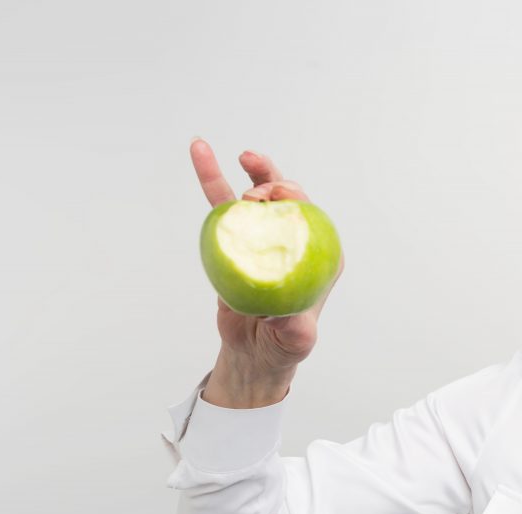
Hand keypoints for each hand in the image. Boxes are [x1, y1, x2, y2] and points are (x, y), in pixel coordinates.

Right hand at [189, 138, 344, 374]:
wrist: (253, 352)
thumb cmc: (283, 344)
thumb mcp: (295, 338)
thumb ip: (294, 327)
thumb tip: (284, 315)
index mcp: (319, 256)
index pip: (311, 217)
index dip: (296, 199)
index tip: (277, 195)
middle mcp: (293, 241)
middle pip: (286, 199)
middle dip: (273, 180)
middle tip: (254, 178)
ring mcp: (265, 238)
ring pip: (258, 198)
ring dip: (253, 172)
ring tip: (243, 154)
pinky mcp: (237, 241)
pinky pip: (222, 209)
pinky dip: (212, 180)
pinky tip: (202, 153)